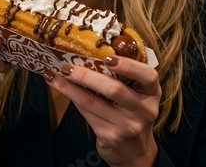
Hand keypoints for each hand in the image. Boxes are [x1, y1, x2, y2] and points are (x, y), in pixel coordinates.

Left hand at [44, 56, 160, 166]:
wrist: (133, 150)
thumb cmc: (131, 113)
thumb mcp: (136, 95)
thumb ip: (123, 78)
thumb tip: (88, 54)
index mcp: (151, 93)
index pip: (148, 76)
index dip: (129, 65)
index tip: (108, 57)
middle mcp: (143, 110)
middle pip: (114, 90)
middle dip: (86, 76)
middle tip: (66, 67)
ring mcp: (127, 125)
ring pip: (93, 102)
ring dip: (69, 88)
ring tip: (54, 77)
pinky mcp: (110, 136)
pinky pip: (87, 114)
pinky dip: (73, 99)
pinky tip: (62, 90)